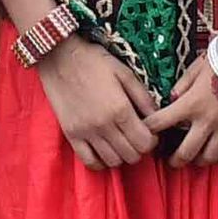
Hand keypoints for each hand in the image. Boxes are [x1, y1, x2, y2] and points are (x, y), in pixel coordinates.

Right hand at [36, 37, 158, 170]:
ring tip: (121, 141)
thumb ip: (144, 98)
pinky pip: (89, 162)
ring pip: (113, 162)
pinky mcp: (71, 135)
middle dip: (139, 149)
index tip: (149, 132)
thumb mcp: (125, 74)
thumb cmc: (94, 61)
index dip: (152, 141)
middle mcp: (103, 125)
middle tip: (137, 136)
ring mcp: (85, 132)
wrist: (59, 56)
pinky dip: (101, 162)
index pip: (145, 143)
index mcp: (120, 109)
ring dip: (122, 155)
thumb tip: (158, 118)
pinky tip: (105, 150)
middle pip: (131, 156)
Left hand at [157, 50, 217, 165]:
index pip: (161, 121)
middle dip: (175, 160)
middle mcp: (207, 120)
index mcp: (191, 104)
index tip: (145, 132)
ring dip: (200, 161)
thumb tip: (172, 98)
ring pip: (210, 156)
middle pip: (186, 152)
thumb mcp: (197, 67)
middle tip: (171, 162)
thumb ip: (182, 85)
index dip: (149, 128)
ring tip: (196, 160)